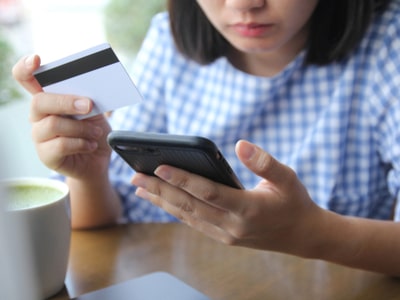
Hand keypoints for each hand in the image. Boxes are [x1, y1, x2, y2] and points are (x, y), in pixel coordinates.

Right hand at [12, 55, 111, 179]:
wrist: (99, 159)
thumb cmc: (93, 131)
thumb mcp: (94, 112)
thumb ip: (86, 99)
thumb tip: (87, 94)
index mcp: (48, 99)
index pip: (26, 79)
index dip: (26, 68)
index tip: (36, 59)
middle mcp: (38, 116)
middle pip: (39, 102)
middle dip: (65, 102)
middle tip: (88, 105)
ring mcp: (40, 136)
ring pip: (53, 124)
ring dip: (80, 127)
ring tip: (95, 132)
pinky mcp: (46, 155)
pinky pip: (60, 145)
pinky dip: (81, 143)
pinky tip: (90, 144)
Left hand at [132, 140, 322, 255]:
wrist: (301, 235)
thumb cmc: (294, 202)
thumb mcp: (287, 178)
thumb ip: (264, 162)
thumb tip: (240, 144)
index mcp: (248, 209)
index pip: (208, 192)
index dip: (183, 179)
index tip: (159, 166)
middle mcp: (232, 226)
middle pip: (189, 206)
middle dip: (160, 190)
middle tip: (135, 175)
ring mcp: (226, 235)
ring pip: (187, 216)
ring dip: (161, 201)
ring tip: (139, 188)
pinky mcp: (223, 237)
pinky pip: (193, 222)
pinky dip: (174, 210)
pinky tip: (161, 200)